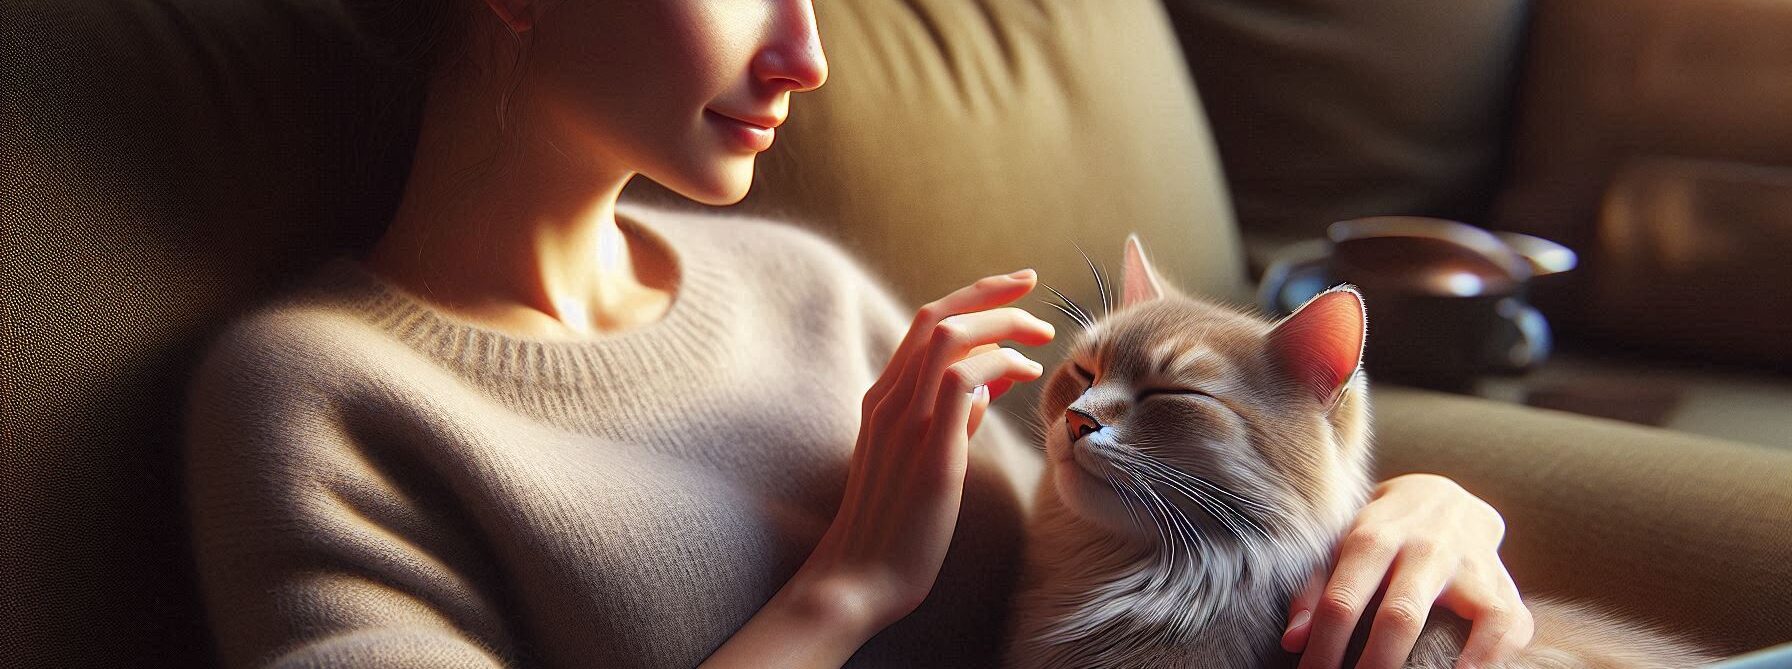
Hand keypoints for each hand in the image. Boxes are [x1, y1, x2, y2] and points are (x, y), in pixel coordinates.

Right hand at [797, 268, 1054, 633]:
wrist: (859, 576)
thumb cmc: (893, 525)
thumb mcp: (920, 459)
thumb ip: (950, 419)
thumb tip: (986, 389)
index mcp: (882, 398)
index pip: (925, 325)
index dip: (971, 298)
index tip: (1011, 290)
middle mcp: (888, 399)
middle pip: (937, 316)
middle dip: (989, 292)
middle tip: (1032, 283)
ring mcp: (905, 422)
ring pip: (949, 337)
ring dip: (1001, 323)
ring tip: (1038, 334)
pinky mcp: (929, 450)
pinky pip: (963, 381)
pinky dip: (998, 364)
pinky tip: (1024, 373)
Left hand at [1282, 473, 1533, 668]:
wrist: (1439, 495)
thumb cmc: (1377, 532)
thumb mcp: (1338, 547)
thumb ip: (1313, 591)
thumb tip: (1293, 642)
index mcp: (1372, 539)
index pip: (1342, 601)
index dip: (1324, 648)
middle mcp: (1424, 549)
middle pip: (1400, 616)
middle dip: (1375, 665)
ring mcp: (1469, 564)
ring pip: (1471, 617)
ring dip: (1451, 661)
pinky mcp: (1501, 583)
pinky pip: (1510, 623)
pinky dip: (1495, 655)